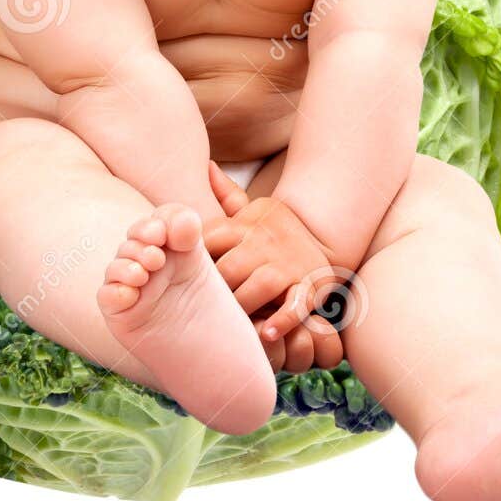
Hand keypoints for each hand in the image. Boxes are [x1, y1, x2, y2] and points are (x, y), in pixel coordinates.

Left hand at [205, 163, 345, 370]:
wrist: (323, 236)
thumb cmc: (272, 231)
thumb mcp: (251, 210)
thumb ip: (226, 195)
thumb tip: (207, 166)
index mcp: (244, 226)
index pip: (209, 240)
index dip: (191, 261)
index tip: (177, 278)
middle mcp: (263, 244)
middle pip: (228, 270)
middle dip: (213, 292)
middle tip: (199, 311)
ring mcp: (287, 265)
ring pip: (258, 288)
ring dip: (243, 308)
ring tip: (231, 327)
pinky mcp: (309, 287)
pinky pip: (295, 306)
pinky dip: (282, 321)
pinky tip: (267, 334)